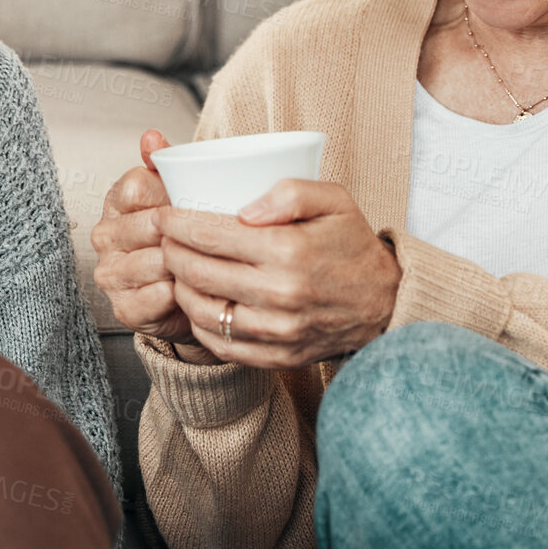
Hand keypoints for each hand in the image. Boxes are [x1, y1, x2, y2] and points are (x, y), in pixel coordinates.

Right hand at [92, 129, 199, 347]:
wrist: (194, 292)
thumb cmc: (187, 237)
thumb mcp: (181, 196)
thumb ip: (168, 164)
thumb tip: (151, 136)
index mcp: (116, 202)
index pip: (137, 188)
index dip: (171, 196)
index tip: (194, 204)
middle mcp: (105, 236)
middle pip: (148, 225)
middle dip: (184, 232)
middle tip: (212, 236)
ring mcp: (111, 273)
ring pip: (155, 261)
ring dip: (186, 263)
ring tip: (207, 262)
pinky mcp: (124, 308)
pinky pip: (158, 296)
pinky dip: (182, 294)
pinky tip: (196, 288)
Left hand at [154, 179, 401, 369]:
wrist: (384, 303)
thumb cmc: (352, 246)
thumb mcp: (334, 201)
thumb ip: (290, 192)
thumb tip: (246, 208)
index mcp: (289, 251)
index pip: (211, 235)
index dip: (177, 223)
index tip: (164, 214)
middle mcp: (279, 294)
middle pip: (198, 271)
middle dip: (170, 250)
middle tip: (163, 238)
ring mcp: (276, 331)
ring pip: (201, 309)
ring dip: (178, 285)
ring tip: (177, 267)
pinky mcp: (275, 356)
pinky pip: (219, 343)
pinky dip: (198, 321)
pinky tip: (197, 300)